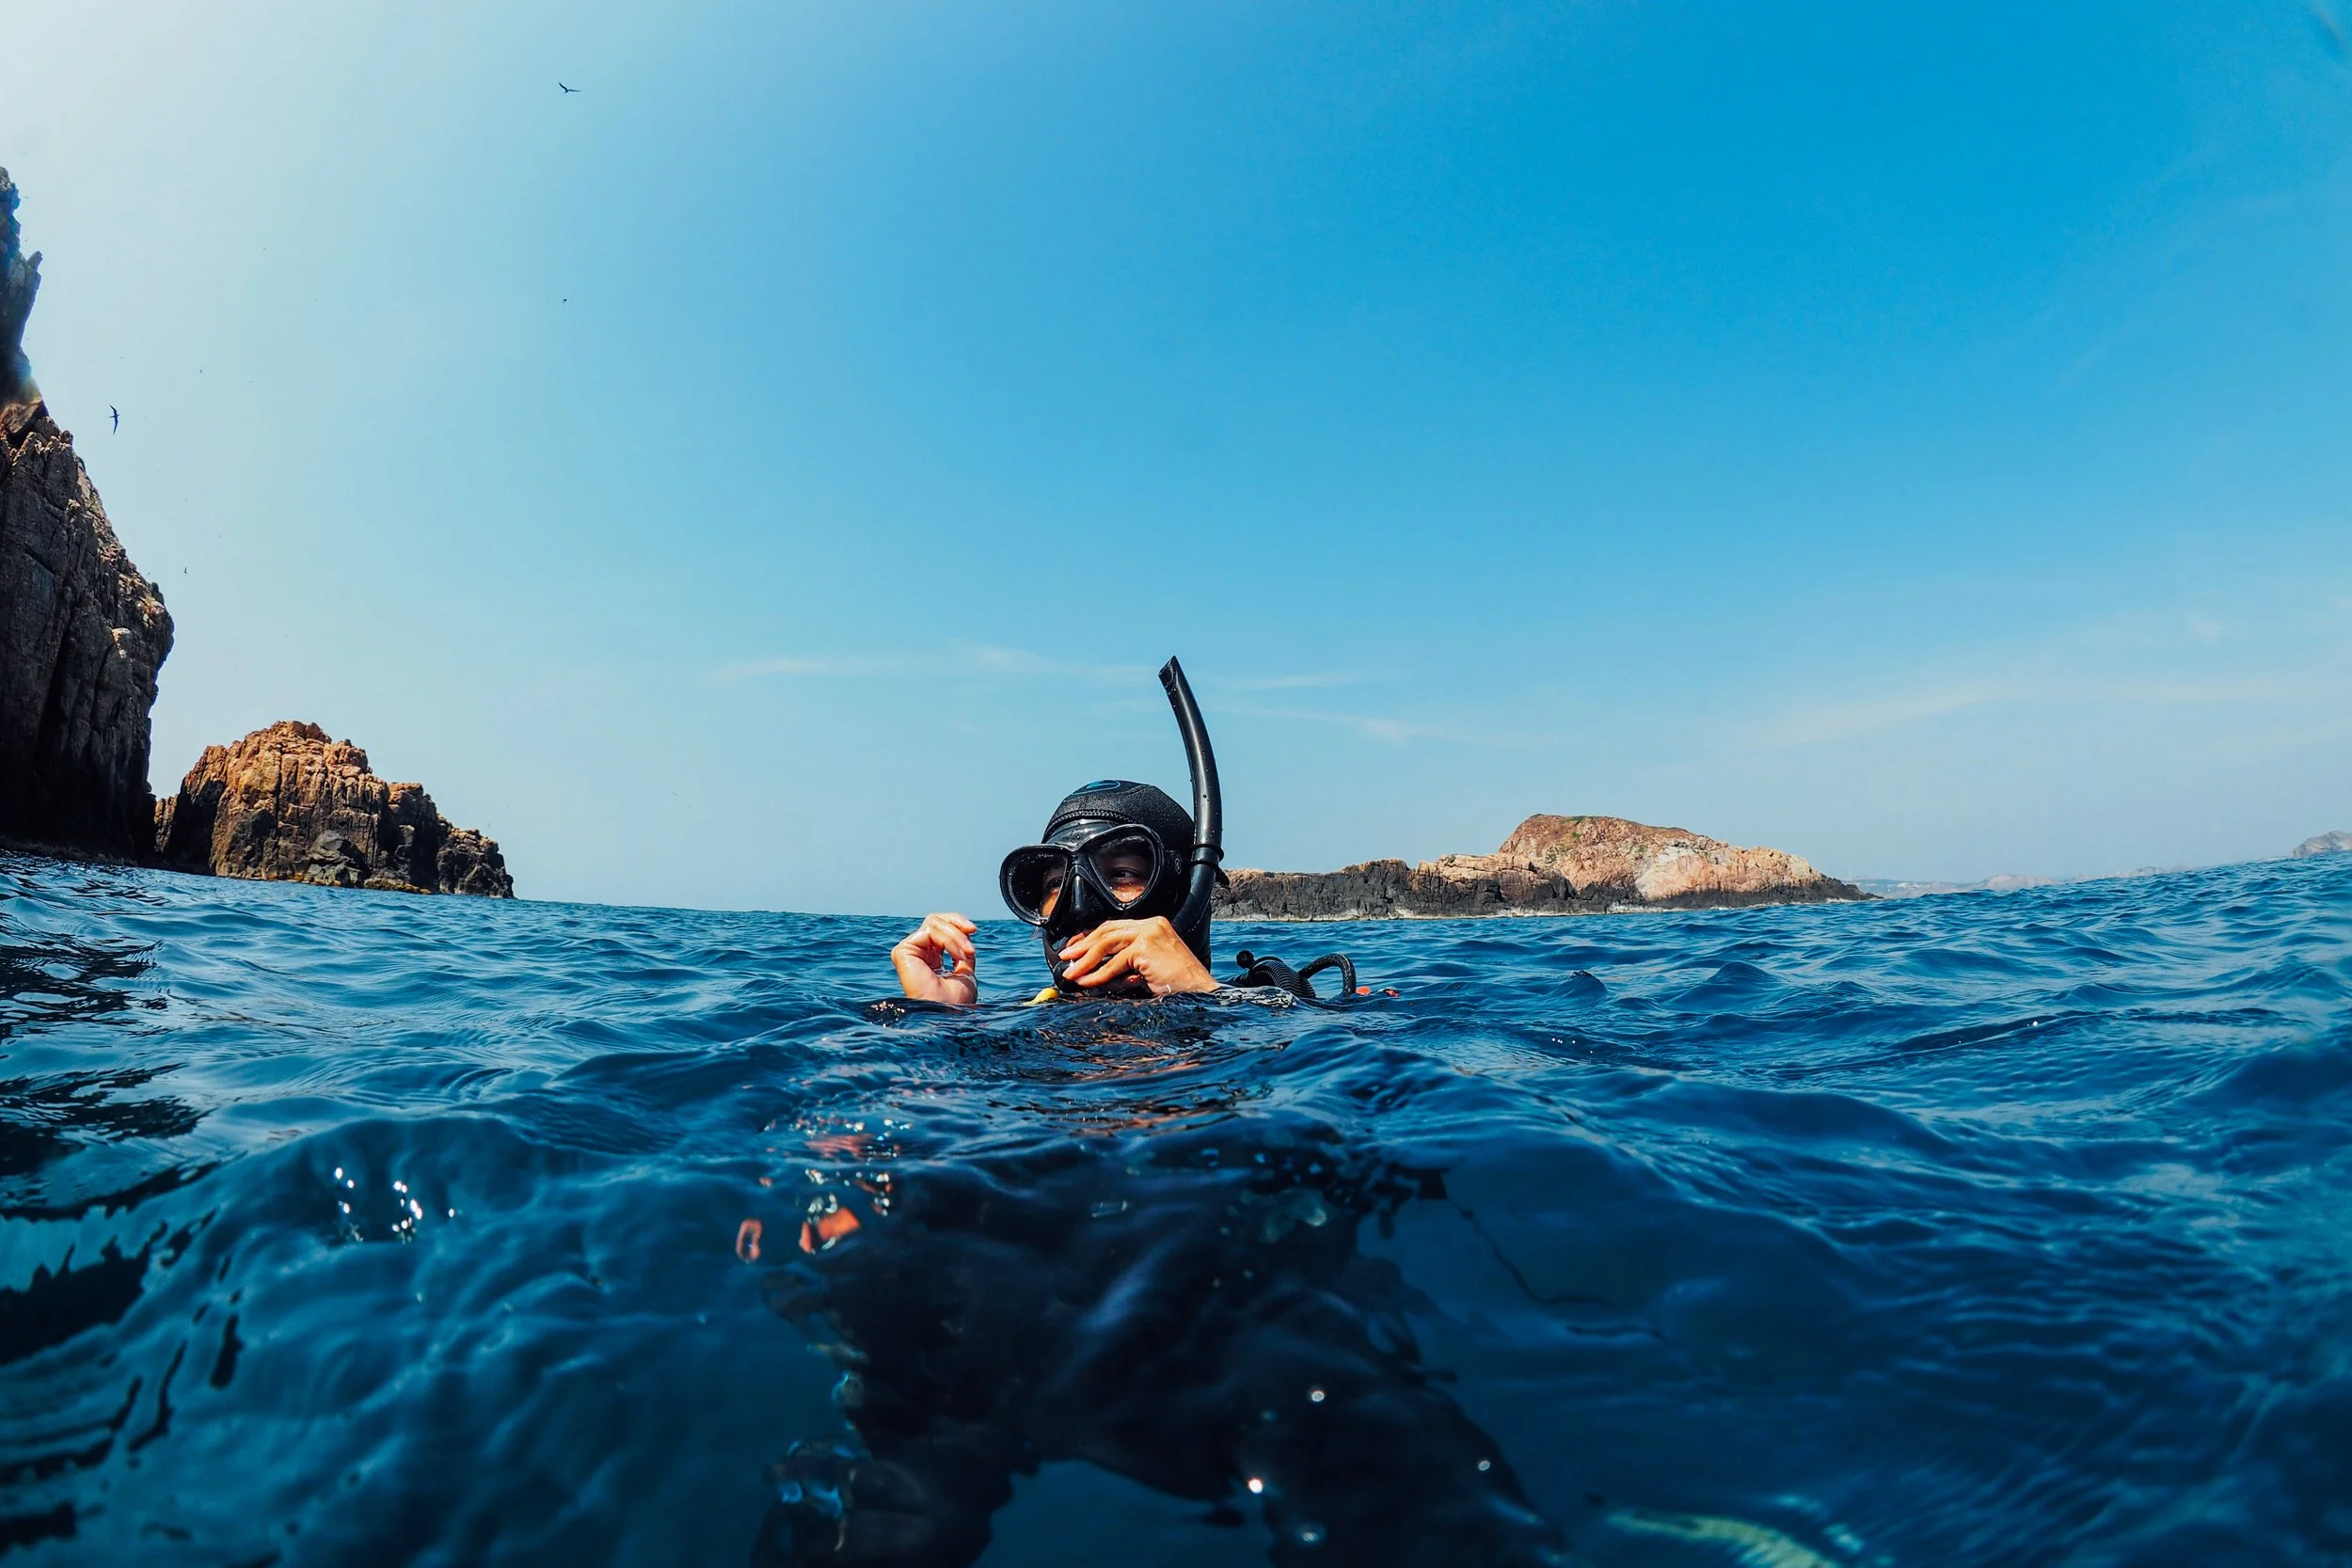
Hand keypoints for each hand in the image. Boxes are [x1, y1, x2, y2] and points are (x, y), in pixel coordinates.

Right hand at [893, 913, 978, 1004]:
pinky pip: (930, 931)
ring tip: (966, 954)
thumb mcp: (965, 970)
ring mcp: (909, 951)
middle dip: (957, 924)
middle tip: (972, 934)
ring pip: (934, 923)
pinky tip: (957, 956)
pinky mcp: (903, 951)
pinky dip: (949, 940)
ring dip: (956, 936)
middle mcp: (918, 953)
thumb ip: (961, 949)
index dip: (957, 924)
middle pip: (935, 920)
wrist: (948, 1014)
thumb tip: (965, 930)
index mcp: (930, 958)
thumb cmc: (956, 1001)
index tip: (974, 930)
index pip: (939, 927)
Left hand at [1056, 916, 1217, 995]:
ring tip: (1072, 972)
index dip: (1092, 938)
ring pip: (1107, 942)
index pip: (1115, 927)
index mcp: (1153, 925)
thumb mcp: (1147, 968)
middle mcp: (1152, 924)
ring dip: (1086, 959)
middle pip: (1108, 930)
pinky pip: (1115, 961)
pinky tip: (1088, 982)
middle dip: (1083, 945)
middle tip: (1067, 958)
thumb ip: (1126, 962)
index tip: (1076, 949)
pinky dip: (1098, 973)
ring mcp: (1150, 933)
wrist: (1199, 993)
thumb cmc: (1177, 986)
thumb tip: (1094, 969)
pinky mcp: (1147, 947)